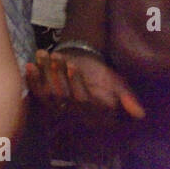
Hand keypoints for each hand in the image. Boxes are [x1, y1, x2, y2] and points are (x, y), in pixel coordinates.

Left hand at [25, 49, 145, 118]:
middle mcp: (72, 112)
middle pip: (63, 94)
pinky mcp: (44, 98)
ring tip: (42, 54)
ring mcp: (56, 105)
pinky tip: (29, 65)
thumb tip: (140, 114)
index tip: (72, 65)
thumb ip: (126, 98)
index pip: (82, 99)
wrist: (82, 64)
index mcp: (90, 112)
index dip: (75, 82)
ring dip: (44, 73)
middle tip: (57, 56)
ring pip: (48, 91)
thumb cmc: (101, 76)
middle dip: (58, 74)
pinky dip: (32, 79)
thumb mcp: (117, 85)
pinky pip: (36, 91)